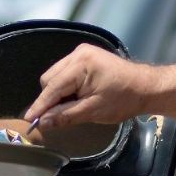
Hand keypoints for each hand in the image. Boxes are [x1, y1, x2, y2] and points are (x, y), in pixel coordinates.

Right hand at [23, 43, 152, 129]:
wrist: (146, 87)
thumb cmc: (124, 99)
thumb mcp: (93, 111)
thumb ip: (65, 115)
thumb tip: (43, 122)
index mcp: (81, 64)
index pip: (53, 87)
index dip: (40, 105)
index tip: (29, 119)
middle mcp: (78, 54)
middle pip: (50, 79)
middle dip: (50, 98)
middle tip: (56, 116)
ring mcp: (81, 53)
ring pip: (55, 76)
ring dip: (57, 92)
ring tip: (71, 105)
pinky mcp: (84, 56)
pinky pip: (64, 72)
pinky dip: (65, 86)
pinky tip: (75, 96)